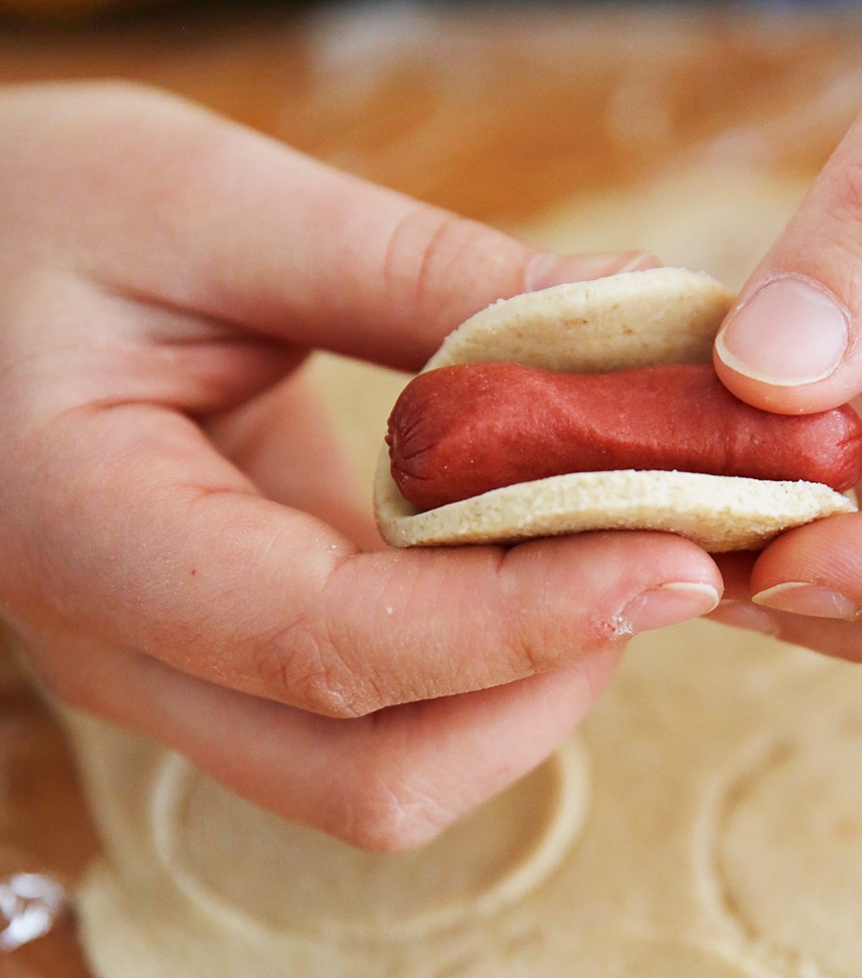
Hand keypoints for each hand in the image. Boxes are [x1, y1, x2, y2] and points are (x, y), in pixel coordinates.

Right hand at [0, 84, 720, 842]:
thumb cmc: (21, 211)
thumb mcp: (202, 198)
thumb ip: (410, 269)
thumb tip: (628, 323)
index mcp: (84, 532)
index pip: (332, 647)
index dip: (524, 621)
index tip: (680, 557)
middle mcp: (126, 652)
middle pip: (375, 779)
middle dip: (547, 684)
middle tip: (664, 545)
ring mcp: (177, 677)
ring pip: (388, 775)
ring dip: (531, 684)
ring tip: (622, 537)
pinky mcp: (231, 661)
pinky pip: (383, 713)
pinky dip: (494, 652)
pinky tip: (556, 540)